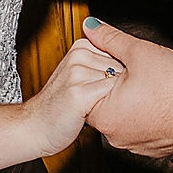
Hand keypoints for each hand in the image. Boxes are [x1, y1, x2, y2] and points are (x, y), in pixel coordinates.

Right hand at [22, 37, 123, 156]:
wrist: (37, 126)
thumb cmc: (63, 105)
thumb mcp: (82, 78)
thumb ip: (104, 65)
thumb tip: (135, 63)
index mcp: (81, 47)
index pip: (122, 53)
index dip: (123, 75)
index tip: (108, 88)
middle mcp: (79, 55)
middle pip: (124, 68)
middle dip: (122, 86)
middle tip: (102, 100)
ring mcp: (77, 72)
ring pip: (120, 82)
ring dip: (116, 98)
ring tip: (96, 106)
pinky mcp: (78, 92)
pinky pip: (111, 97)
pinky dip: (111, 108)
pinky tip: (96, 112)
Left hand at [81, 18, 172, 156]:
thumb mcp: (138, 52)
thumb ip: (109, 38)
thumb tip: (91, 27)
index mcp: (104, 115)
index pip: (86, 89)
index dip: (102, 71)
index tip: (119, 65)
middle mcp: (114, 135)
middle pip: (104, 102)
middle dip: (116, 85)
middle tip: (137, 74)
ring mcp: (133, 143)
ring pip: (122, 114)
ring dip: (130, 100)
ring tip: (150, 87)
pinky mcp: (149, 148)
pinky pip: (138, 126)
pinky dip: (144, 114)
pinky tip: (157, 101)